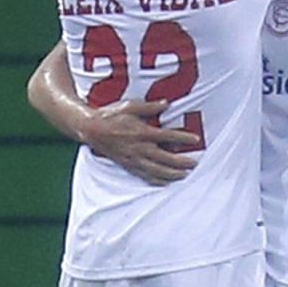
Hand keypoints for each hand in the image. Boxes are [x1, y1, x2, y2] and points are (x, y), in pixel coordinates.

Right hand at [80, 100, 199, 184]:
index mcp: (141, 132)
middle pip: (165, 158)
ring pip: (156, 170)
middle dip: (181, 162)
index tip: (196, 139)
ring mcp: (133, 159)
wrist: (91, 129)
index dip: (183, 138)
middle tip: (195, 163)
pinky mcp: (128, 165)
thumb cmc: (111, 115)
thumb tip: (167, 104)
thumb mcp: (129, 106)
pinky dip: (157, 180)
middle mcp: (139, 148)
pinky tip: (166, 182)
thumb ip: (149, 107)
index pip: (167, 136)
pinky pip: (144, 175)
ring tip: (185, 175)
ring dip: (172, 174)